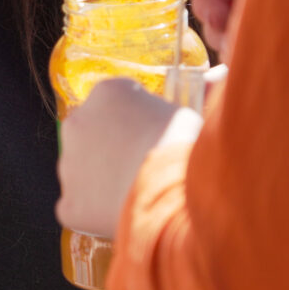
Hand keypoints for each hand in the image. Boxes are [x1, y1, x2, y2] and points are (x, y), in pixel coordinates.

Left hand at [57, 77, 199, 240]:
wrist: (171, 196)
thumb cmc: (187, 148)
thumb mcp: (197, 112)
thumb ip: (201, 93)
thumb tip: (220, 73)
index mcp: (108, 93)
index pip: (118, 103)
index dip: (139, 122)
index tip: (155, 137)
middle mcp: (78, 122)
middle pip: (94, 134)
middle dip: (112, 148)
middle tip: (144, 167)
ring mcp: (68, 164)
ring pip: (84, 171)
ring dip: (102, 180)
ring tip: (137, 194)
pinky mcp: (68, 203)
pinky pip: (82, 207)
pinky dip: (97, 214)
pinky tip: (124, 216)